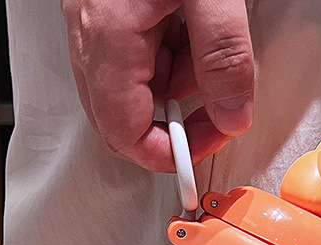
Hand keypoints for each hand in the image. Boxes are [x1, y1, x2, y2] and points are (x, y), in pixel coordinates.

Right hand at [62, 0, 253, 171]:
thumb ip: (223, 54)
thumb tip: (232, 114)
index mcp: (108, 37)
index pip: (126, 134)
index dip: (170, 154)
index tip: (206, 147)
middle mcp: (89, 33)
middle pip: (126, 116)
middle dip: (178, 118)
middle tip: (219, 107)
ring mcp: (91, 20)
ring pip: (134, 84)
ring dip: (179, 77)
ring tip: (209, 38)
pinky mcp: (105, 6)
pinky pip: (134, 50)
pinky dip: (169, 48)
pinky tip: (190, 20)